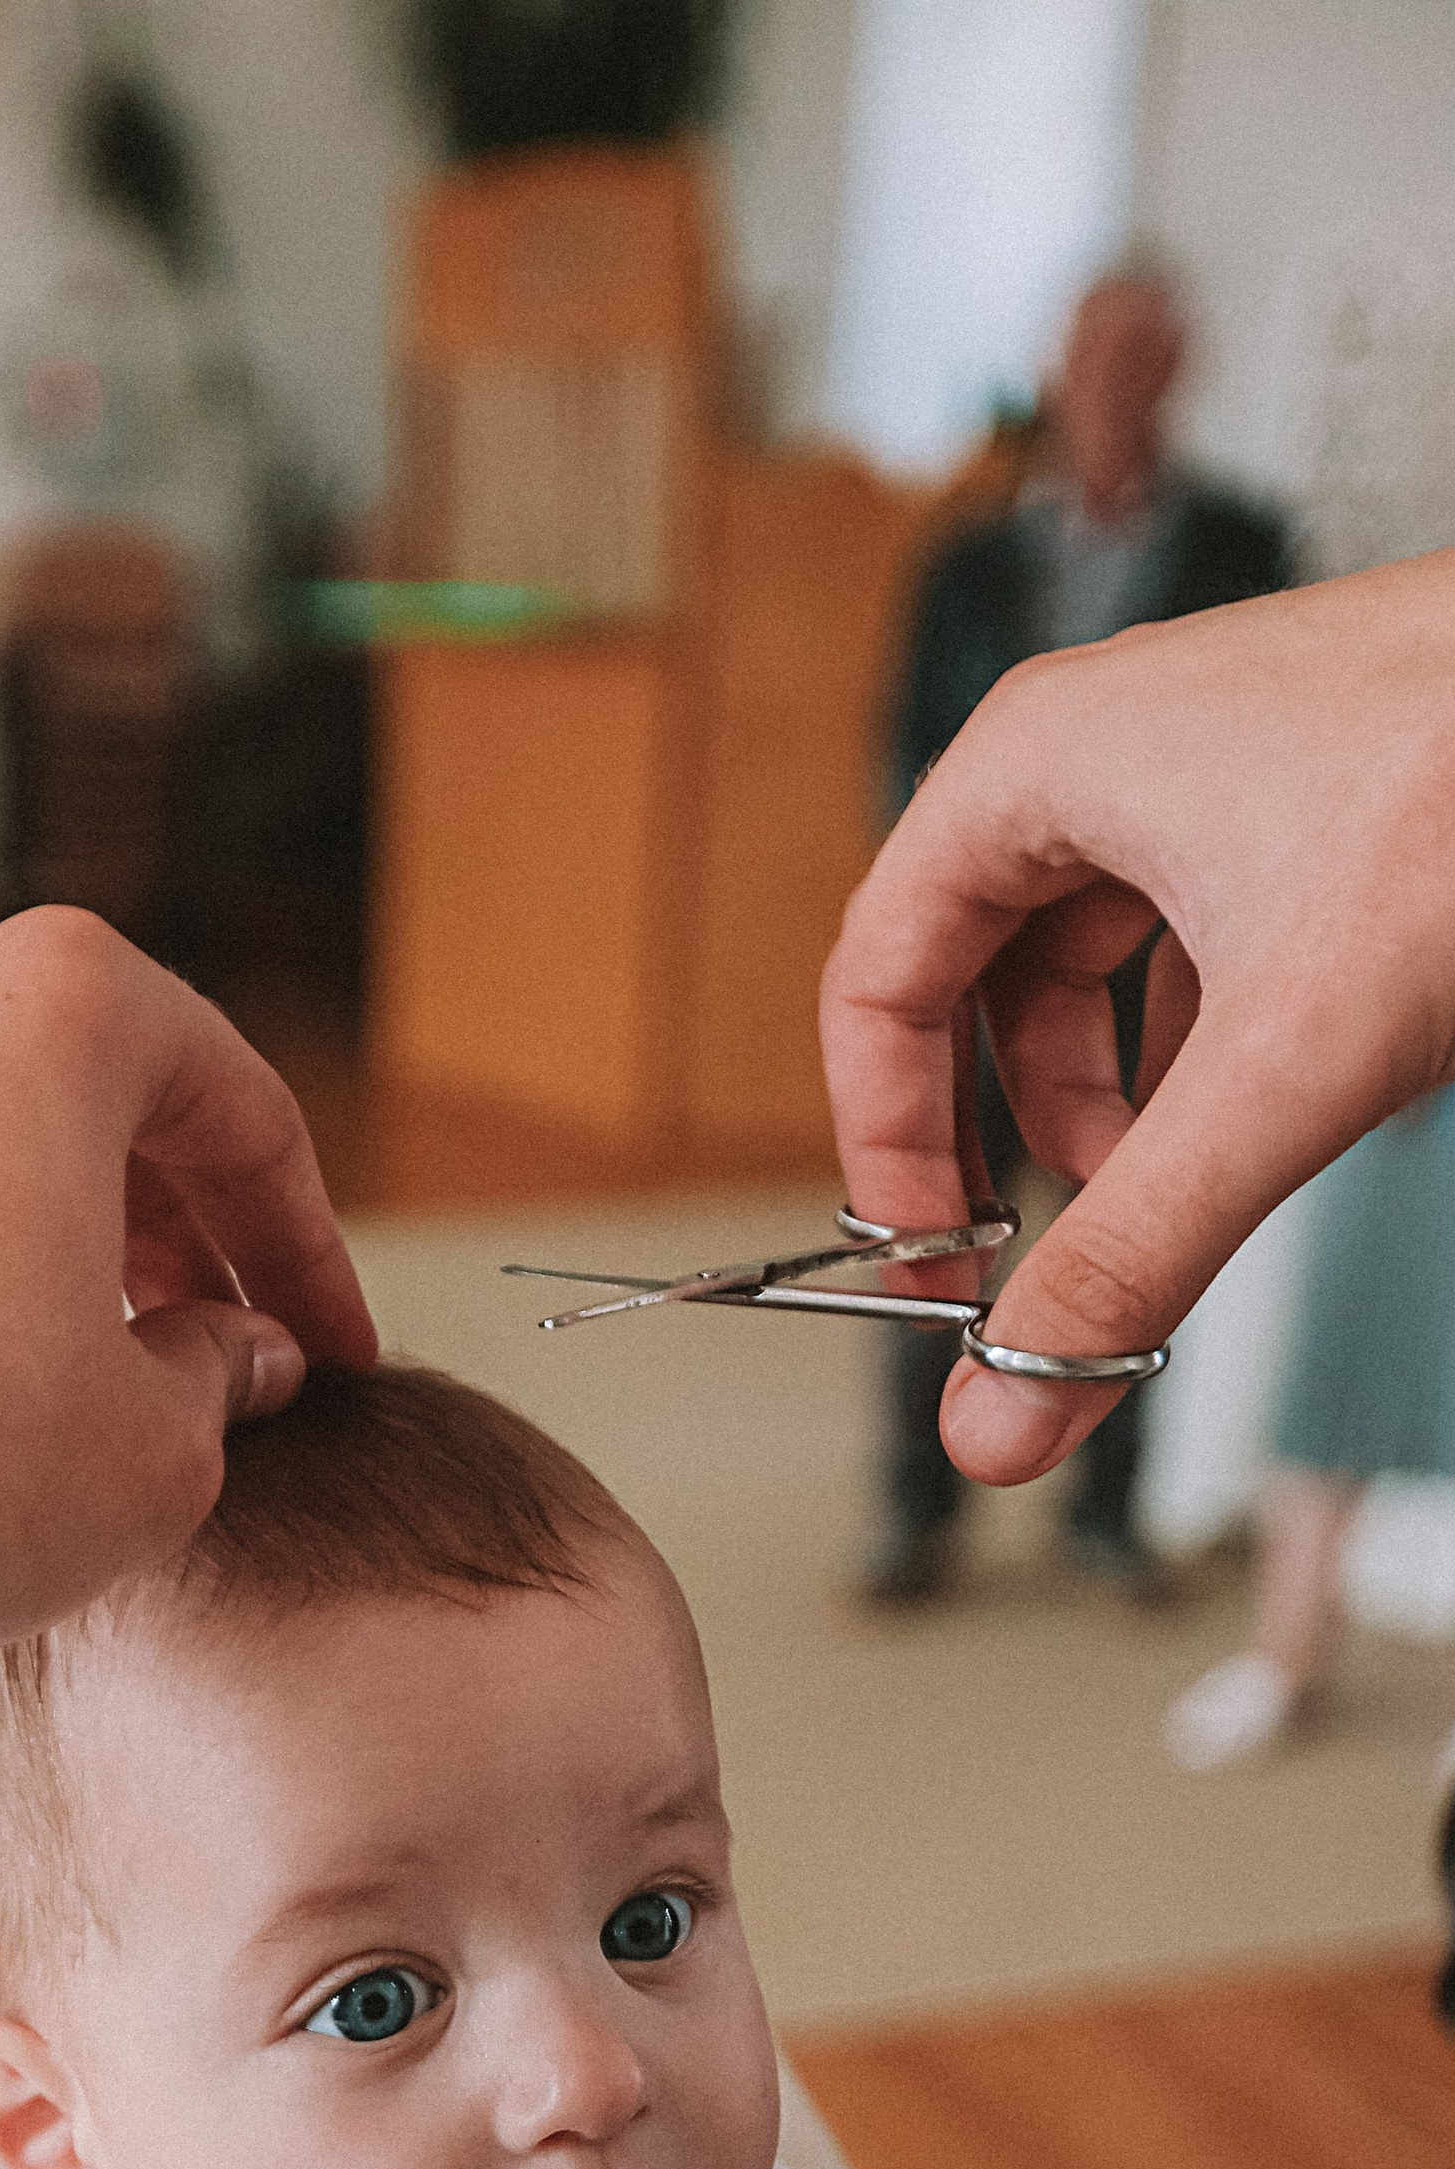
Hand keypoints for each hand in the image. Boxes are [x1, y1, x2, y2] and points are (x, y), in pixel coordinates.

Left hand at [0, 911, 376, 1634]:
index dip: (300, 1241)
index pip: (227, 1105)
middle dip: (148, 1211)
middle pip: (63, 1088)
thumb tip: (230, 1354)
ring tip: (36, 1361)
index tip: (326, 1345)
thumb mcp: (151, 1447)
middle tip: (196, 1333)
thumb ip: (216, 1373)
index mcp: (44, 1010)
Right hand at [819, 554, 1454, 1483]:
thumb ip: (1130, 1252)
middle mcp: (1102, 748)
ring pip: (1090, 967)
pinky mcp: (1299, 795)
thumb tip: (1002, 1412)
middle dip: (1009, 1135)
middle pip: (973, 985)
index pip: (876, 986)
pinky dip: (1208, 1044)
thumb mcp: (1281, 1069)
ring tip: (1173, 1183)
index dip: (889, 1149)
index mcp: (1037, 765)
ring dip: (1112, 1097)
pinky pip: (1197, 939)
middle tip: (1035, 1255)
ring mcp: (1204, 762)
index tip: (934, 1266)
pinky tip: (1271, 1107)